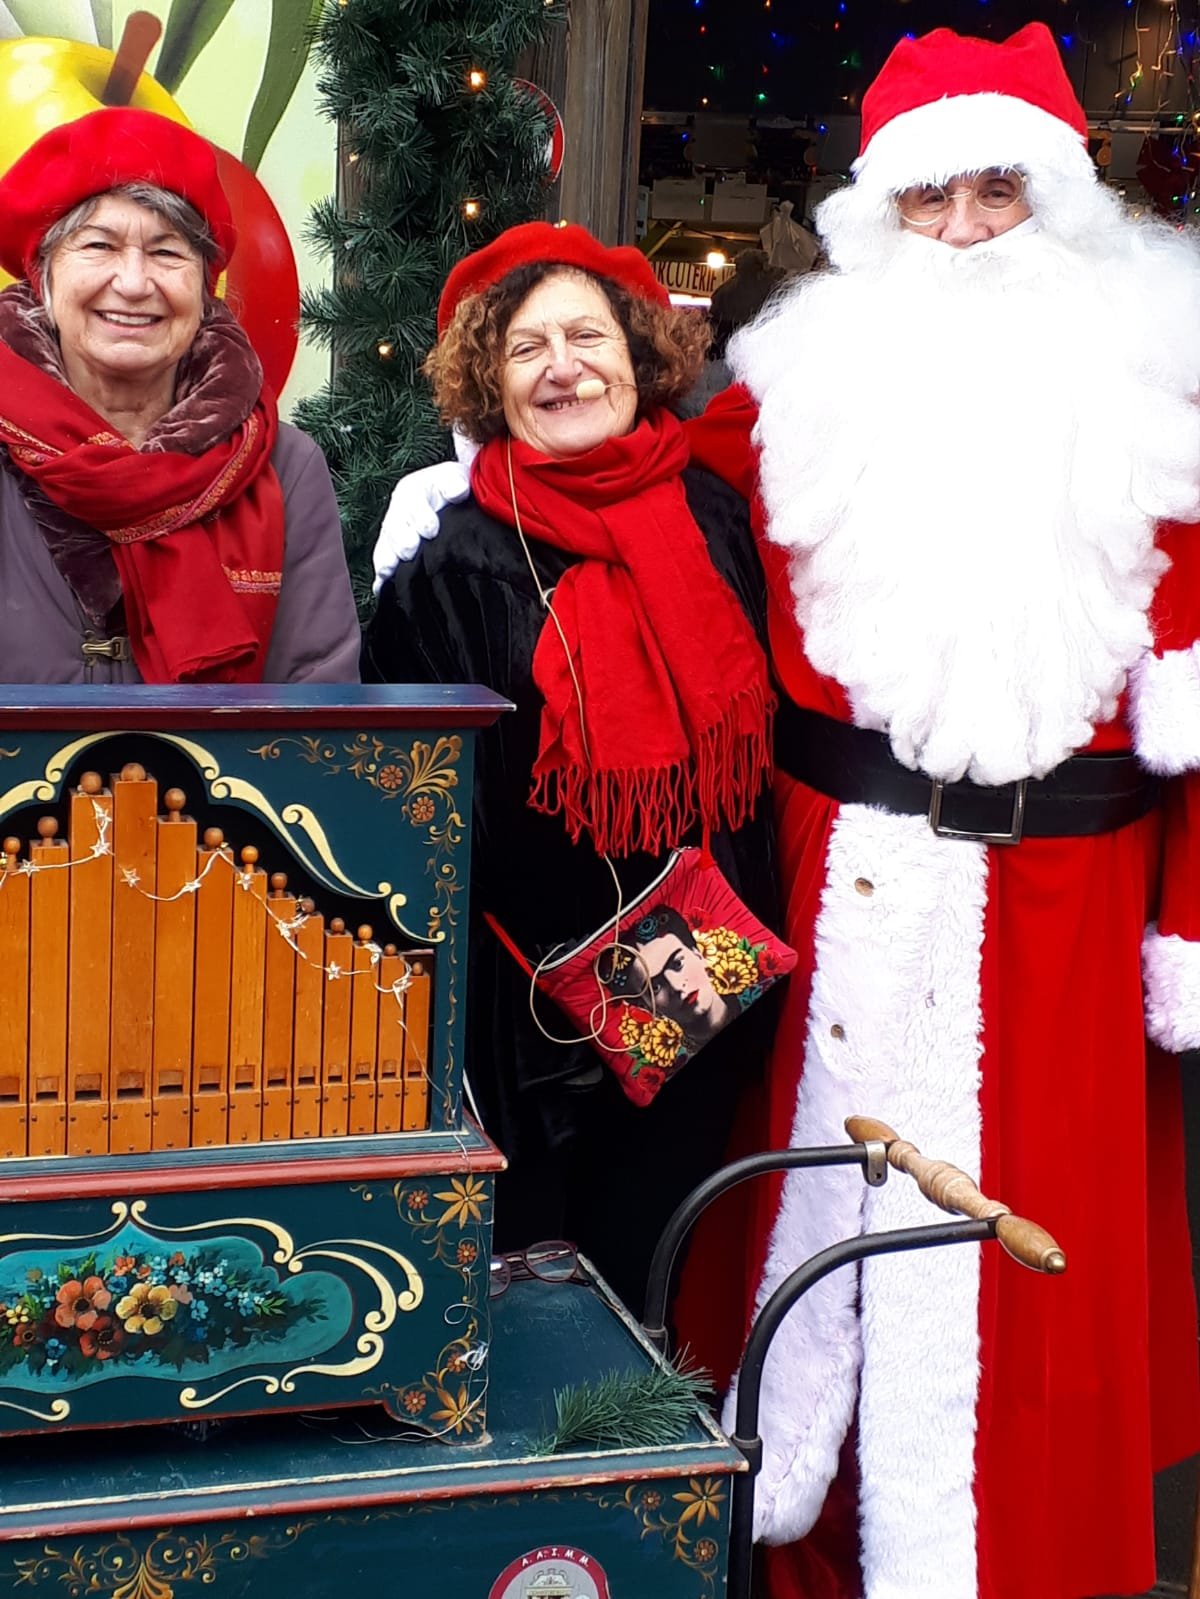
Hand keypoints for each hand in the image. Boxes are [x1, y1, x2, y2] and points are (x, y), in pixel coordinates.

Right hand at [371, 459, 471, 593]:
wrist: (452, 499)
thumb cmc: (453, 489)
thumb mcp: (456, 478)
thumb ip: (455, 483)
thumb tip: (458, 491)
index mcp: (412, 491)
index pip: (413, 503)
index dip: (421, 517)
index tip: (431, 530)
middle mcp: (399, 513)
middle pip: (395, 528)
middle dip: (402, 540)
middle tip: (409, 552)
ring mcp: (394, 534)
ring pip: (385, 547)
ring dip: (387, 560)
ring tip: (388, 572)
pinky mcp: (393, 552)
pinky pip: (383, 563)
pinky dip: (382, 576)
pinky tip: (380, 589)